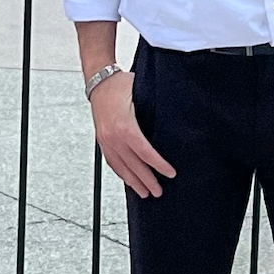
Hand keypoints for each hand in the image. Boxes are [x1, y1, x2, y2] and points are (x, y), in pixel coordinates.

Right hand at [89, 70, 175, 197]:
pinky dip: (121, 173)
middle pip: (133, 164)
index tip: (170, 173)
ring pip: (121, 167)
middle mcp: (113, 136)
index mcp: (125, 126)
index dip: (158, 165)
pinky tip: (128, 179)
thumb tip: (174, 118)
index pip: (145, 152)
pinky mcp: (101, 140)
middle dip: (147, 180)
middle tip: (158, 192)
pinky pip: (111, 161)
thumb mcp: (141, 93)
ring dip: (133, 181)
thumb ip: (154, 108)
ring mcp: (105, 140)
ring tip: (144, 193)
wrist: (99, 80)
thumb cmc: (121, 84)